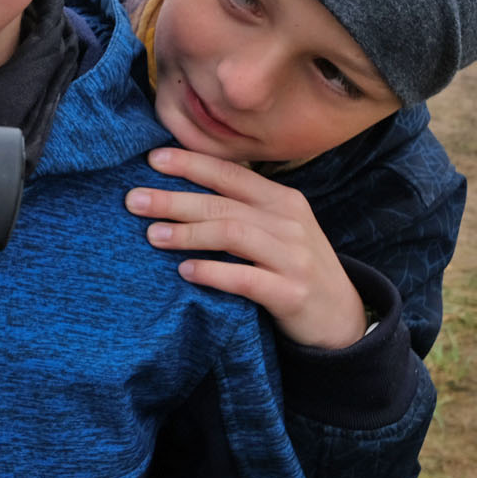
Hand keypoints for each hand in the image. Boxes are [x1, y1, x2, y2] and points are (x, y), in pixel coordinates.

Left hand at [126, 146, 366, 349]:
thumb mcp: (276, 228)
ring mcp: (293, 257)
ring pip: (232, 234)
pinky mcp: (292, 293)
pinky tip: (185, 272)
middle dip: (174, 199)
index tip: (152, 159)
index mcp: (282, 199)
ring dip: (188, 233)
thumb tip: (180, 190)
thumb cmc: (294, 267)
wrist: (342, 318)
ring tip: (153, 235)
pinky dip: (212, 272)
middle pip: (223, 203)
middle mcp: (289, 222)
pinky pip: (245, 278)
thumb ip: (240, 208)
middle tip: (133, 200)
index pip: (230, 173)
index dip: (191, 164)